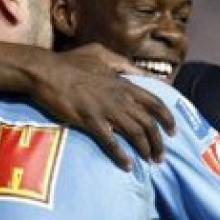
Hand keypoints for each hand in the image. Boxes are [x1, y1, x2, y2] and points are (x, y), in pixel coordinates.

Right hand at [30, 44, 175, 170]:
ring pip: (135, 133)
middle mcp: (119, 97)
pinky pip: (111, 142)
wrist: (46, 71)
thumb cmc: (70, 62)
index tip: (173, 131)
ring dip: (146, 149)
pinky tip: (127, 165)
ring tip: (150, 162)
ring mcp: (105, 109)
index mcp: (123, 83)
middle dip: (159, 141)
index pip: (155, 102)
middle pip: (149, 122)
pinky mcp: (90, 120)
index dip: (167, 118)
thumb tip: (138, 72)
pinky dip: (121, 155)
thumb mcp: (101, 54)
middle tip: (161, 156)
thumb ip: (122, 64)